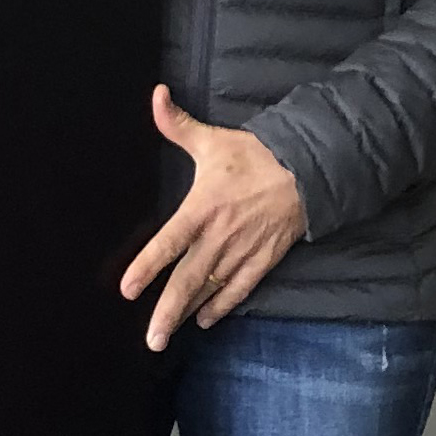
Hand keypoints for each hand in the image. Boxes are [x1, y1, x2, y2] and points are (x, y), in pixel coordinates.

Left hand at [119, 86, 306, 350]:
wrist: (308, 169)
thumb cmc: (255, 155)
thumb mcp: (212, 140)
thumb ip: (177, 124)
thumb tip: (157, 96)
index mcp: (202, 209)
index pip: (169, 243)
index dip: (147, 267)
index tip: (127, 290)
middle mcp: (220, 236)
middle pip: (188, 280)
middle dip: (167, 312)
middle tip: (151, 339)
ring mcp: (242, 251)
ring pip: (210, 290)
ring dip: (188, 315)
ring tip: (167, 337)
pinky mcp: (263, 259)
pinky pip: (239, 289)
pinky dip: (222, 306)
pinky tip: (205, 320)